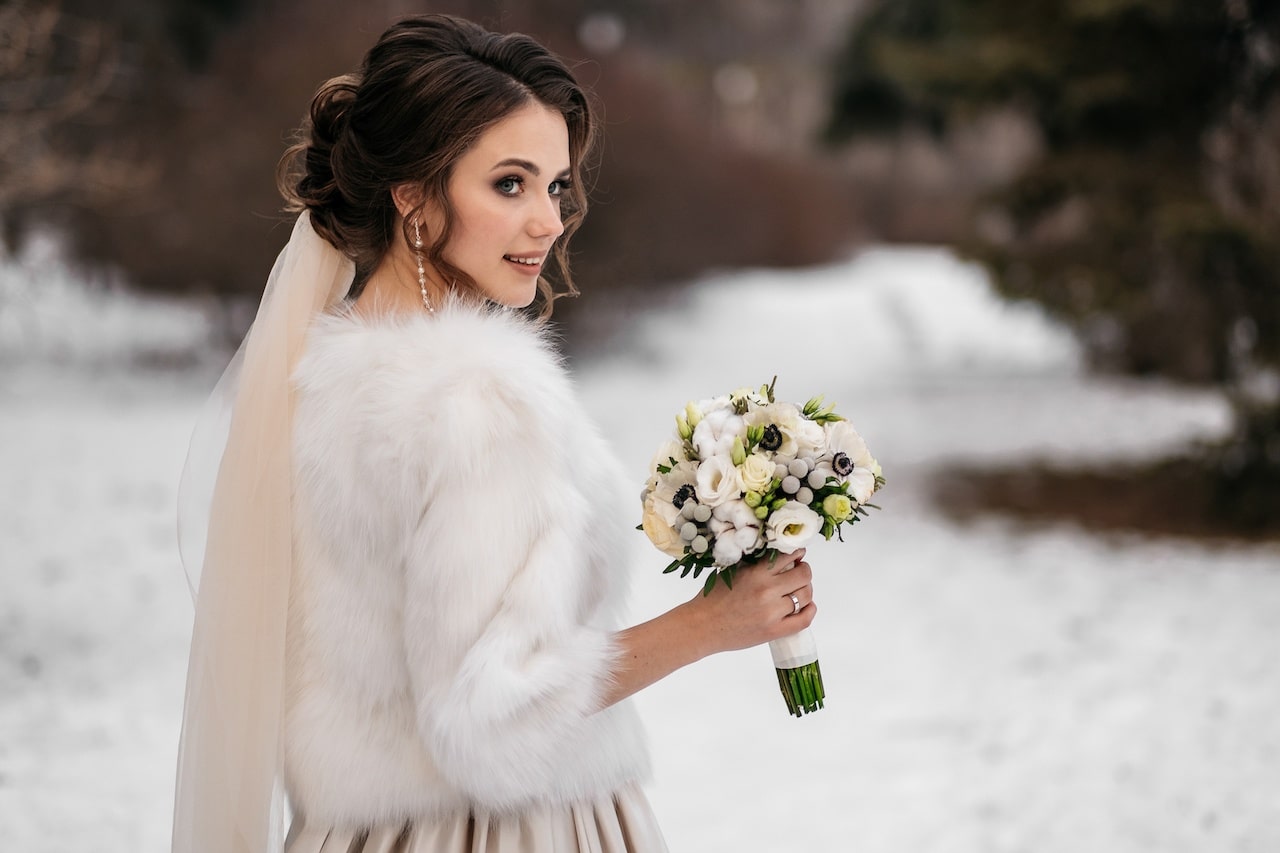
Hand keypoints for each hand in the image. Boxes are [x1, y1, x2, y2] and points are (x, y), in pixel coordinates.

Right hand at [683, 548, 815, 656]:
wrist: (702, 626)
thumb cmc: (714, 598)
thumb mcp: (734, 572)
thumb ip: (757, 564)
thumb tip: (782, 556)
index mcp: (755, 573)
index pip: (788, 556)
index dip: (797, 553)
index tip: (797, 554)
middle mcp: (766, 591)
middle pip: (803, 575)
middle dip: (803, 571)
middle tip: (799, 572)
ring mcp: (772, 613)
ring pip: (805, 596)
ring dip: (806, 589)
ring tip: (799, 589)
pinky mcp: (774, 631)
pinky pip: (804, 620)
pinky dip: (810, 610)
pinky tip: (806, 606)